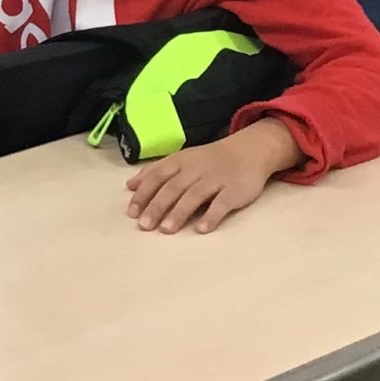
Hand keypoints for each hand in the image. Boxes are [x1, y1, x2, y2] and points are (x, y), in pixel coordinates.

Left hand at [122, 119, 295, 234]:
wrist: (249, 150)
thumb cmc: (209, 160)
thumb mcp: (181, 159)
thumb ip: (156, 171)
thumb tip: (130, 185)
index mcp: (181, 162)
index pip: (158, 176)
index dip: (144, 194)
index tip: (132, 212)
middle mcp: (196, 170)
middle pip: (173, 188)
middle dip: (157, 206)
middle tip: (145, 226)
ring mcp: (216, 180)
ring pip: (195, 195)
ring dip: (179, 213)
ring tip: (166, 229)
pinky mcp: (235, 190)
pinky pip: (222, 204)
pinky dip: (212, 216)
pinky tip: (202, 229)